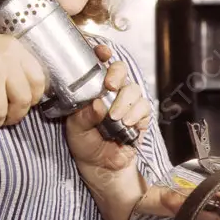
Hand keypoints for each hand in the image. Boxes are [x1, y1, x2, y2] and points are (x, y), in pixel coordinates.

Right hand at [0, 32, 46, 137]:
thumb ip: (9, 64)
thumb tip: (23, 91)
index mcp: (14, 49)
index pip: (39, 78)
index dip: (33, 96)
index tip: (24, 104)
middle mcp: (8, 60)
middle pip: (24, 99)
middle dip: (16, 115)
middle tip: (6, 119)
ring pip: (3, 112)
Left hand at [65, 45, 152, 173]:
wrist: (101, 166)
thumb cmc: (85, 143)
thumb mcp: (76, 130)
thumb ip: (84, 117)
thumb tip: (96, 105)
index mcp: (93, 88)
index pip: (99, 64)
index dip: (102, 53)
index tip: (102, 53)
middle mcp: (112, 91)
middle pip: (121, 69)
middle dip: (117, 74)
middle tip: (111, 86)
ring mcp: (127, 102)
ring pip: (133, 88)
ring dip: (125, 102)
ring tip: (115, 118)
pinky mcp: (140, 115)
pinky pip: (144, 107)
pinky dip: (137, 114)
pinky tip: (128, 123)